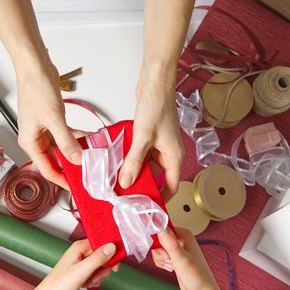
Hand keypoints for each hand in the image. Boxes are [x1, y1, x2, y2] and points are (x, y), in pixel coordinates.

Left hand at [5, 240, 116, 289]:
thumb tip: (111, 247)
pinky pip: (96, 274)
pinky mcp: (81, 273)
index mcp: (79, 247)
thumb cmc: (57, 287)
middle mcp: (80, 253)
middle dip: (104, 267)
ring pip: (101, 266)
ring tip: (89, 282)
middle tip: (98, 275)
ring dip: (99, 276)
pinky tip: (87, 285)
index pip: (101, 242)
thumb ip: (98, 258)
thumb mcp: (81, 271)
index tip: (115, 261)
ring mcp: (81, 264)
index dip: (110, 251)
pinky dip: (94, 281)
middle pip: (103, 254)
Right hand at [16, 59, 82, 189]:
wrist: (35, 66)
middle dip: (72, 165)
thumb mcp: (54, 119)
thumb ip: (66, 141)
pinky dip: (77, 137)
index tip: (76, 186)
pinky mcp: (52, 121)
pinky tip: (89, 138)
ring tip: (92, 155)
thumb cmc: (35, 88)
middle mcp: (35, 138)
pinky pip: (66, 135)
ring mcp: (44, 129)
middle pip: (55, 160)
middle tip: (88, 171)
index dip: (62, 180)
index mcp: (30, 142)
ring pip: (62, 148)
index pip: (47, 170)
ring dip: (76, 150)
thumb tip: (76, 159)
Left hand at [119, 64, 183, 201]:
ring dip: (132, 170)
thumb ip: (134, 161)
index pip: (171, 186)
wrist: (155, 82)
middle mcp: (168, 153)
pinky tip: (116, 160)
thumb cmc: (157, 105)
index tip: (146, 208)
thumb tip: (126, 182)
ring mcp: (158, 145)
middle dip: (141, 185)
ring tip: (116, 180)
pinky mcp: (149, 137)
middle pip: (156, 177)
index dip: (160, 199)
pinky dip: (130, 157)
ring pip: (145, 165)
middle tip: (124, 194)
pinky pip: (139, 153)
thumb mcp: (142, 137)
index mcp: (173, 156)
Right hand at [152, 228, 229, 289]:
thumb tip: (160, 227)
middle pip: (158, 239)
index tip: (161, 250)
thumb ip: (169, 242)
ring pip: (157, 249)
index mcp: (183, 234)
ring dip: (160, 259)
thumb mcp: (181, 259)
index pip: (162, 228)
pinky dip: (161, 263)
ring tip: (171, 265)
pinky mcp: (173, 256)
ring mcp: (176, 248)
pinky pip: (160, 256)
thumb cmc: (197, 276)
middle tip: (168, 259)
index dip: (158, 239)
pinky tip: (170, 267)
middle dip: (159, 252)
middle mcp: (180, 239)